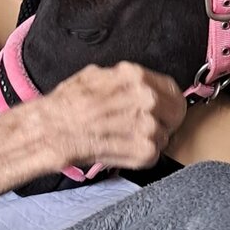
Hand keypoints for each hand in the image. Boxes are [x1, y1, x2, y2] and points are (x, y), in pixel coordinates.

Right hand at [38, 62, 186, 171]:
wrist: (53, 131)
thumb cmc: (68, 104)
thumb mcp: (96, 75)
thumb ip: (123, 79)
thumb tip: (137, 84)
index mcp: (136, 76)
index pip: (172, 89)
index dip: (168, 101)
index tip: (163, 108)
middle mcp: (147, 98)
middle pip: (175, 113)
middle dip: (163, 120)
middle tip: (143, 126)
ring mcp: (149, 126)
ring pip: (164, 135)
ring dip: (148, 139)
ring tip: (124, 138)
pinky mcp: (145, 151)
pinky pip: (154, 154)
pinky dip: (140, 155)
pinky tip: (122, 148)